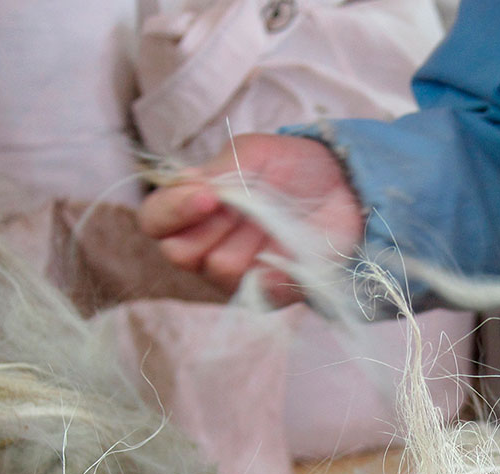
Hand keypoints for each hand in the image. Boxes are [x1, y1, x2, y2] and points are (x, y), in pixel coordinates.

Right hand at [138, 133, 364, 303]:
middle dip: (213, 226)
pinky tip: (291, 252)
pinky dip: (277, 272)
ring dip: (250, 240)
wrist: (344, 185)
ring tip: (276, 220)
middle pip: (181, 253)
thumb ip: (219, 170)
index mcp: (191, 209)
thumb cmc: (291, 167)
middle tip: (246, 205)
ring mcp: (237, 273)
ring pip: (221, 269)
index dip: (173, 210)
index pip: (155, 221)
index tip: (208, 195)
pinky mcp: (271, 293)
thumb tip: (198, 194)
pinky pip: (260, 293)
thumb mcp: (251, 153)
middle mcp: (206, 246)